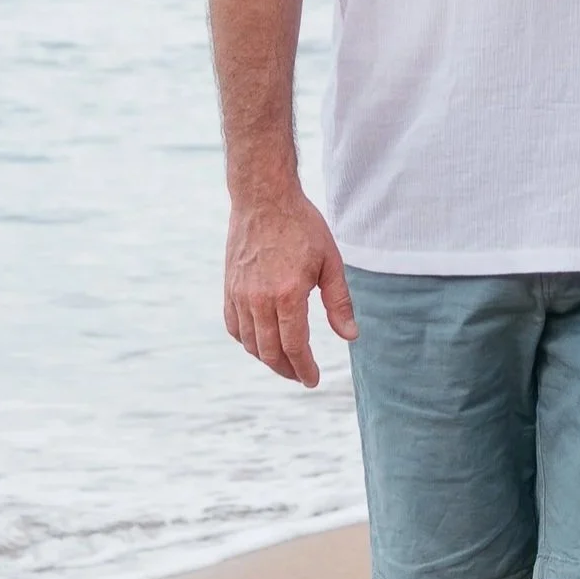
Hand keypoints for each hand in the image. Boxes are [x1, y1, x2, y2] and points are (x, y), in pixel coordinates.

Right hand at [223, 188, 356, 386]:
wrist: (263, 198)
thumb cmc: (302, 226)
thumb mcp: (330, 262)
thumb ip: (340, 303)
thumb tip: (351, 336)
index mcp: (288, 295)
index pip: (294, 347)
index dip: (304, 369)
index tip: (312, 380)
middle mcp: (259, 300)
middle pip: (270, 352)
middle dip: (287, 370)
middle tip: (301, 376)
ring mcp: (240, 294)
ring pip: (250, 343)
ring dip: (267, 358)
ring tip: (284, 362)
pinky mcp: (229, 287)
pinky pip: (234, 326)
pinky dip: (246, 341)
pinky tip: (259, 343)